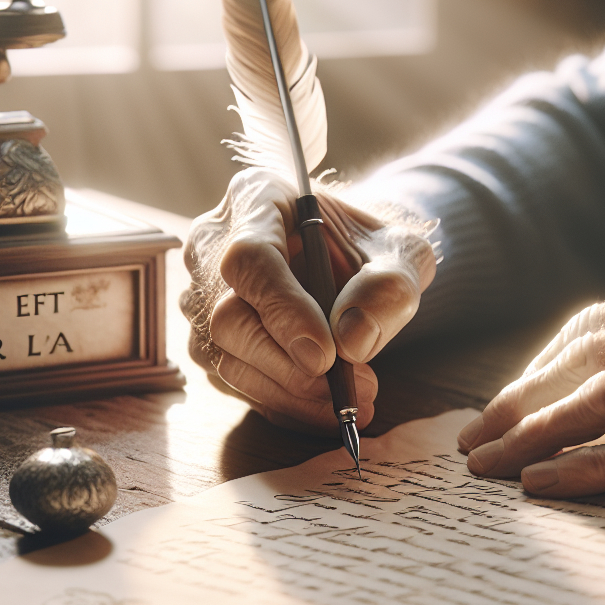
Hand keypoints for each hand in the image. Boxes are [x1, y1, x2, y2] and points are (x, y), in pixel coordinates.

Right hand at [181, 168, 436, 431]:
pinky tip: (325, 405)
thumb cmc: (370, 247)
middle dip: (290, 365)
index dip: (284, 311)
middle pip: (228, 318)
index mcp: (255, 198)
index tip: (326, 356)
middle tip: (348, 387)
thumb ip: (388, 288)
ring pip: (227, 359)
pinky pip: (237, 384)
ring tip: (354, 399)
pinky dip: (284, 403)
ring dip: (291, 392)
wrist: (353, 261)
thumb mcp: (400, 253)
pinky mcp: (210, 341)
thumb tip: (353, 342)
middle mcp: (213, 245)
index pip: (250, 257)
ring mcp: (204, 297)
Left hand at [457, 264, 604, 496]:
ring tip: (488, 469)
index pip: (586, 330)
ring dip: (533, 438)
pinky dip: (588, 468)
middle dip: (515, 405)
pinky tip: (544, 485)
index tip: (499, 405)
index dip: (533, 372)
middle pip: (580, 363)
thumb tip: (593, 375)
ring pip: (600, 403)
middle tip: (473, 443)